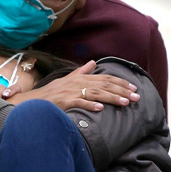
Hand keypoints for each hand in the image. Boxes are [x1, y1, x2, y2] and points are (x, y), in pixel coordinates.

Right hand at [7, 61, 139, 111]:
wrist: (34, 102)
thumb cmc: (52, 92)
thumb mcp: (67, 79)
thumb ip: (81, 71)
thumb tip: (92, 62)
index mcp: (80, 77)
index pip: (104, 78)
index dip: (120, 82)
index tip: (133, 88)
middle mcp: (77, 83)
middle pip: (104, 85)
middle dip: (122, 90)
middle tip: (136, 97)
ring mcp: (71, 92)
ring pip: (96, 93)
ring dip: (112, 98)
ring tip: (125, 103)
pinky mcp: (64, 101)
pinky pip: (79, 102)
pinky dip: (90, 105)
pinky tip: (101, 109)